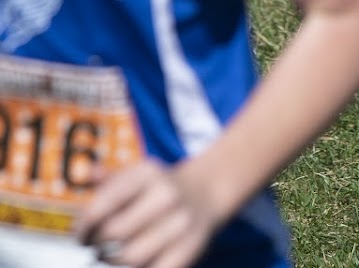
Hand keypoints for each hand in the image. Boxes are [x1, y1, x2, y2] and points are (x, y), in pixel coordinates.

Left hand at [76, 158, 215, 267]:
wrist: (204, 192)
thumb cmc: (158, 187)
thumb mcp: (137, 174)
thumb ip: (109, 178)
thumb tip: (87, 173)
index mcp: (148, 173)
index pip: (106, 202)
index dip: (86, 224)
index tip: (81, 235)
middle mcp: (166, 195)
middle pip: (115, 233)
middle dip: (98, 245)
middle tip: (96, 247)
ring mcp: (180, 222)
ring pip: (131, 257)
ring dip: (114, 261)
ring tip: (113, 255)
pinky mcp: (189, 247)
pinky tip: (134, 263)